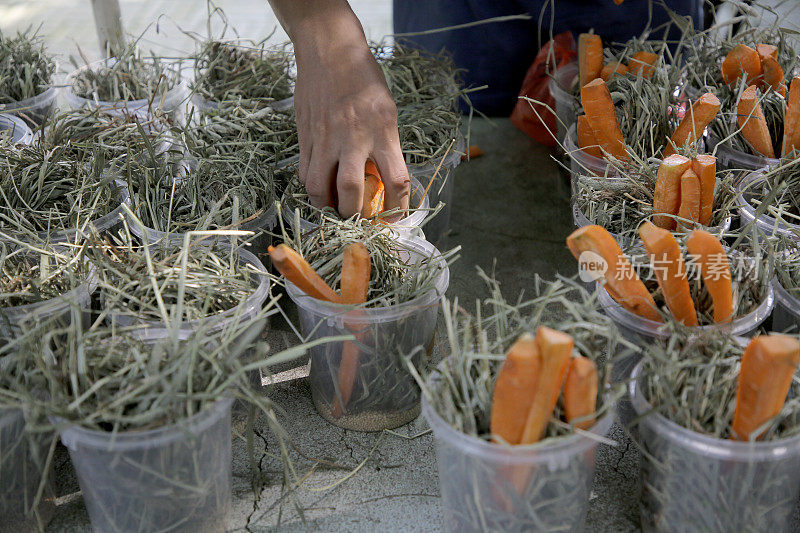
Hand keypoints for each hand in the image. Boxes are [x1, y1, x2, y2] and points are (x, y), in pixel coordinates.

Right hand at [275, 1, 408, 217]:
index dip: (398, 206)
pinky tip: (320, 188)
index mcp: (382, 130)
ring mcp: (325, 138)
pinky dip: (313, 188)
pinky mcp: (305, 136)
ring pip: (318, 187)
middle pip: (350, 191)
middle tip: (357, 219)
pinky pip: (304, 172)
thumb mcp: (387, 111)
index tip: (395, 217)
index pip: (396, 180)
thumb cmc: (364, 79)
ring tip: (334, 209)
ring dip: (326, 206)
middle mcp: (353, 137)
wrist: (329, 51)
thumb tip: (382, 180)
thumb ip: (386, 146)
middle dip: (354, 214)